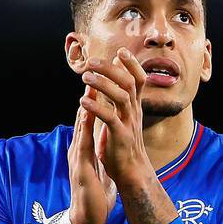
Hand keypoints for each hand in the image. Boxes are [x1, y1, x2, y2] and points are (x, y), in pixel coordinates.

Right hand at [67, 91, 116, 223]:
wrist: (87, 217)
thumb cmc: (94, 194)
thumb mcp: (99, 166)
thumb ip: (99, 151)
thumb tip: (104, 139)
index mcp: (85, 148)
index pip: (89, 119)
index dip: (95, 98)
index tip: (103, 78)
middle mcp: (78, 149)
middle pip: (83, 117)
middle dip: (88, 94)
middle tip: (94, 70)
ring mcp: (77, 157)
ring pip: (80, 127)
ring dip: (84, 106)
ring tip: (89, 86)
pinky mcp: (80, 168)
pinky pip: (83, 145)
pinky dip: (84, 129)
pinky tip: (88, 116)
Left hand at [78, 49, 155, 187]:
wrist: (131, 171)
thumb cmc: (123, 144)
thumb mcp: (124, 118)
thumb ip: (119, 100)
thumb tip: (114, 82)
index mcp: (134, 107)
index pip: (138, 79)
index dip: (132, 64)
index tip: (120, 52)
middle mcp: (134, 112)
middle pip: (129, 83)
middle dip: (111, 69)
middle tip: (92, 61)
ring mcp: (129, 123)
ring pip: (121, 97)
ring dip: (103, 85)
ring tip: (85, 77)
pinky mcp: (121, 136)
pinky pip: (110, 118)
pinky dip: (97, 108)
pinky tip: (83, 102)